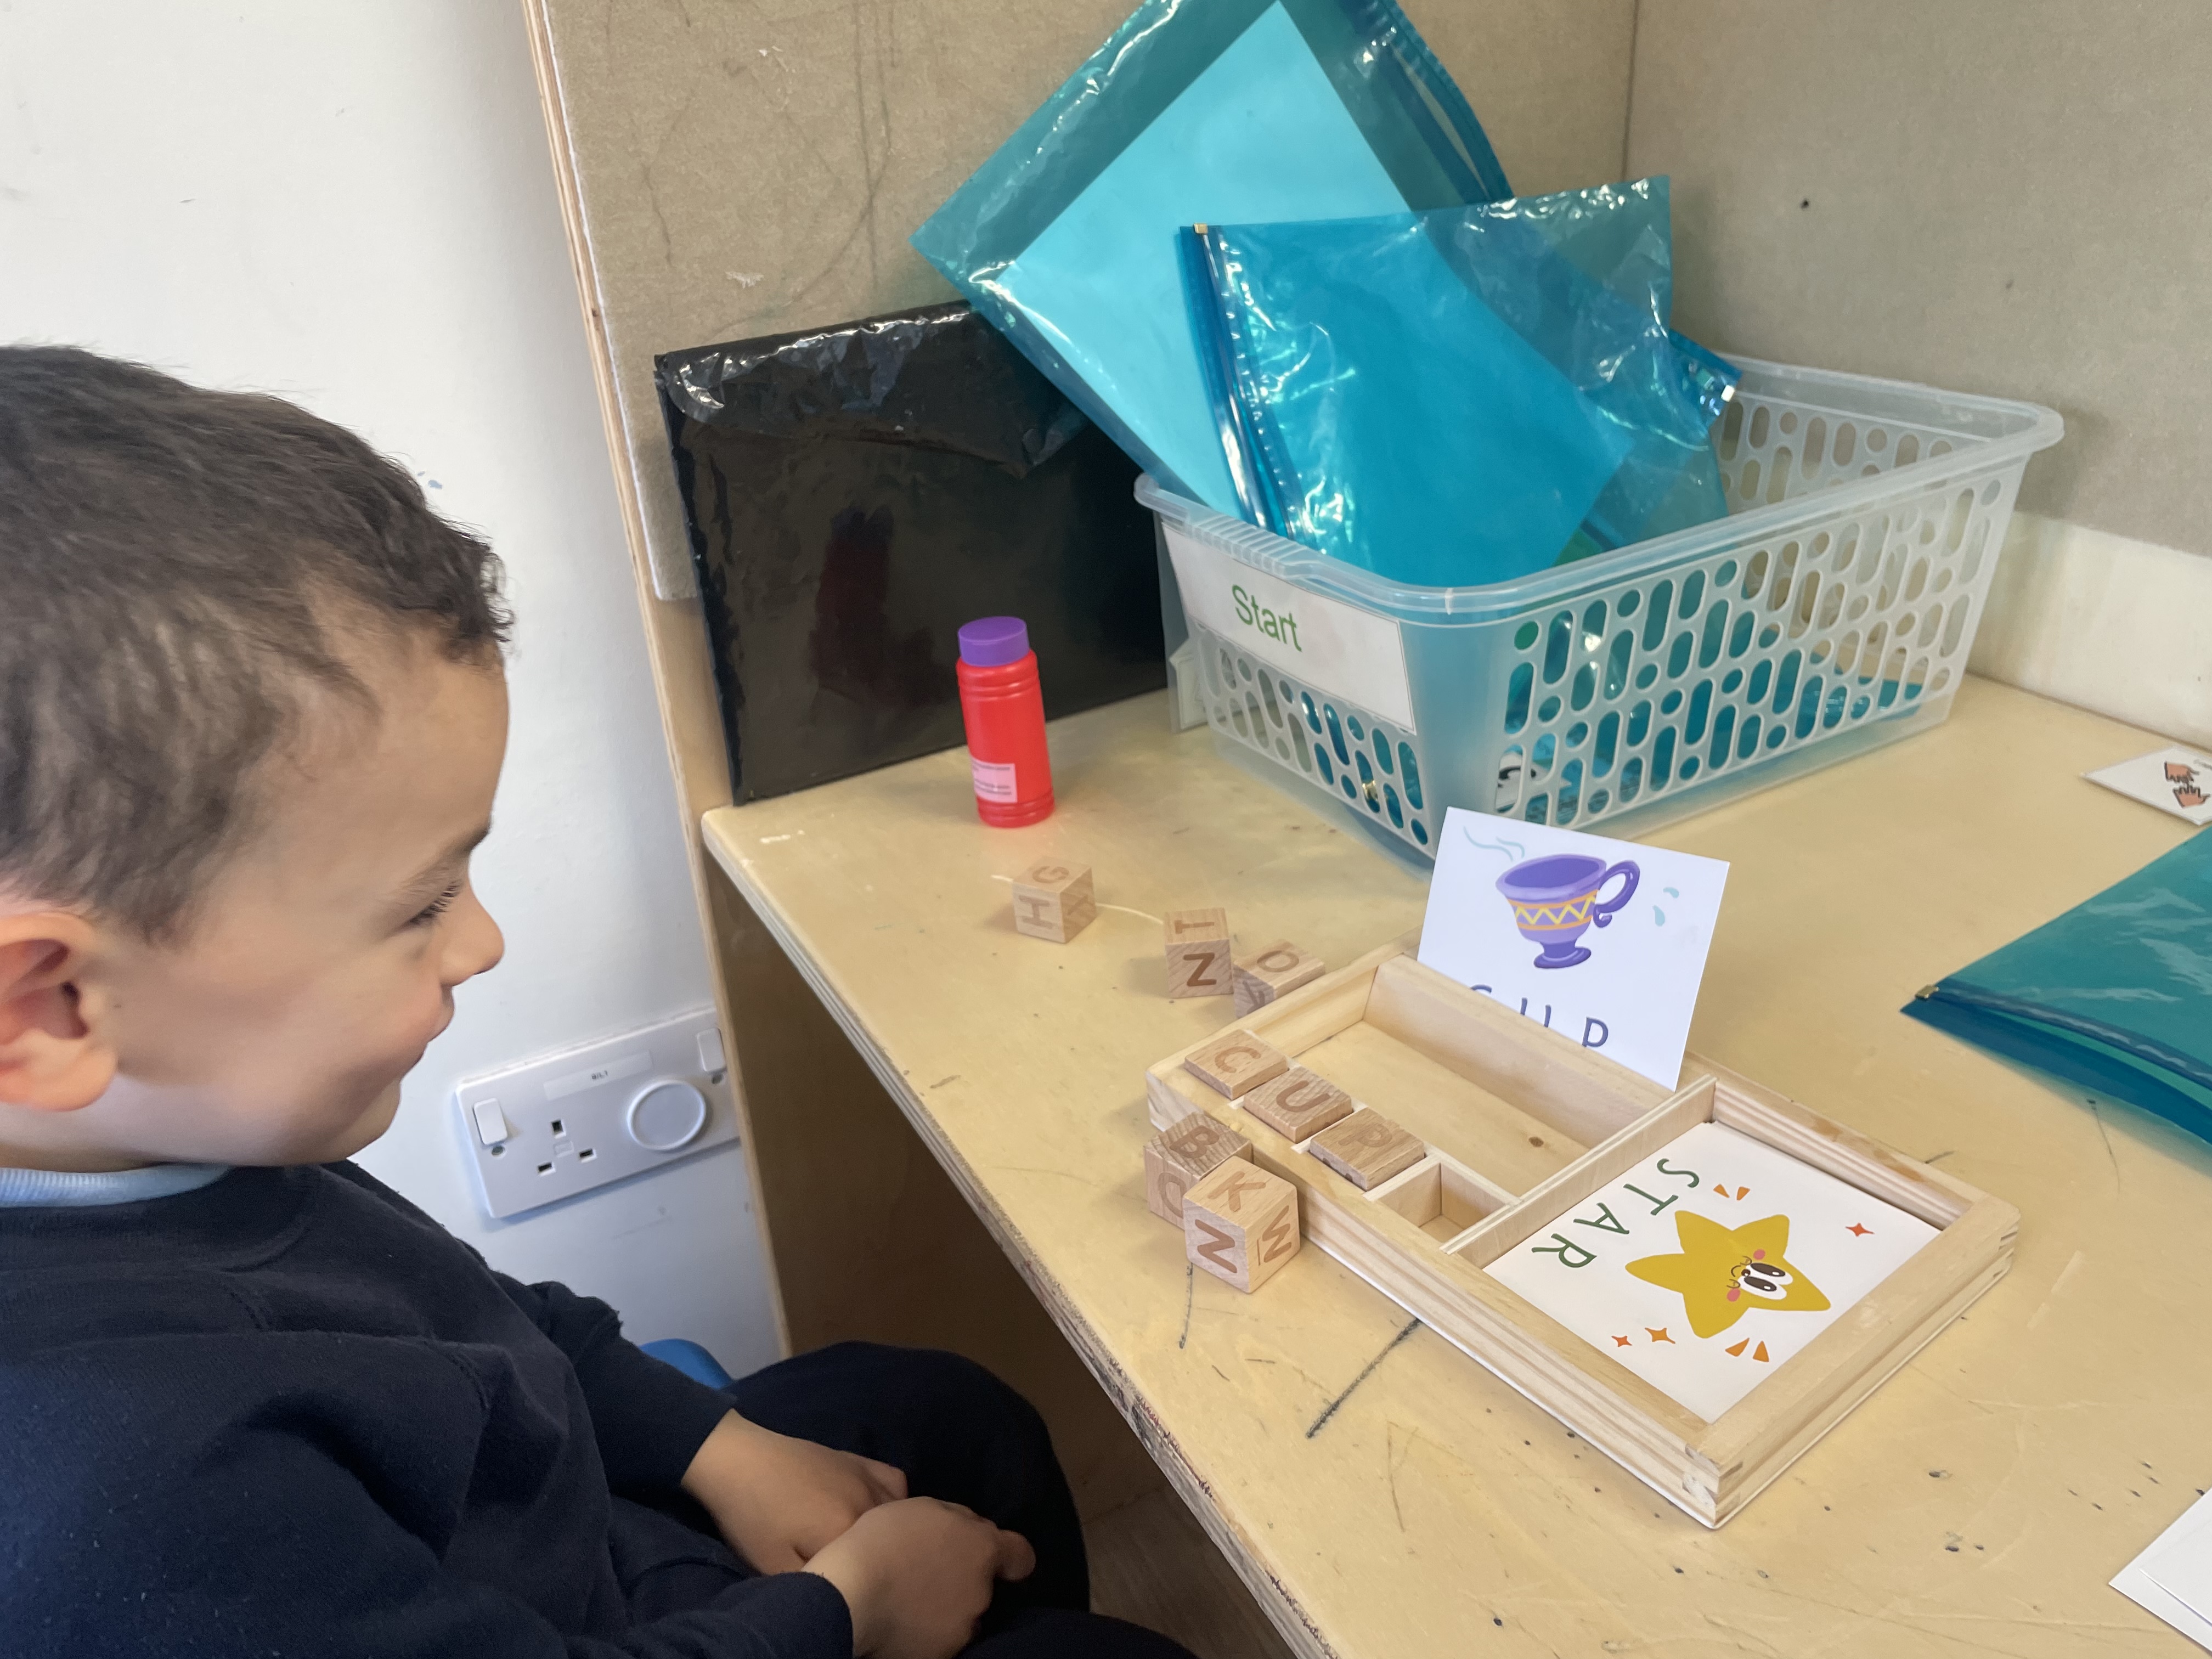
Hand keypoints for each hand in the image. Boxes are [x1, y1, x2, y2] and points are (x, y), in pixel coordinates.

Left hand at [680, 1410, 906, 1570]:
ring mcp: (866, 1478)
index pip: (872, 1565)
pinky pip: (895, 1481)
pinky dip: (895, 1498)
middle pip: (887, 1539)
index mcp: (849, 1530)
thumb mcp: (773, 1566)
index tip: (841, 1580)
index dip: (858, 1578)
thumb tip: (841, 1593)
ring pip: (897, 1513)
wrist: (738, 1460)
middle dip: (874, 1556)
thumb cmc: (753, 1518)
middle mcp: (869, 1502)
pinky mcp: (859, 1461)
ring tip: (865, 1544)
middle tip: (850, 1565)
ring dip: (889, 1531)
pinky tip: (878, 1509)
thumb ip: (815, 1584)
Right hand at [804, 1497, 1035, 1658]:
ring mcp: (963, 1628)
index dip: (1009, 1556)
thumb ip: (958, 1520)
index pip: (1021, 1556)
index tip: (994, 1558)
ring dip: (945, 1606)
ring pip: (962, 1614)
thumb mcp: (924, 1507)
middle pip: (983, 1584)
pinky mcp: (942, 1655)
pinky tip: (899, 1620)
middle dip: (962, 1578)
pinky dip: (926, 1630)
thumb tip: (971, 1529)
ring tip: (908, 1598)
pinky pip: (940, 1638)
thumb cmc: (883, 1540)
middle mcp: (982, 1592)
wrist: (850, 1597)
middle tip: (925, 1572)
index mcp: (983, 1550)